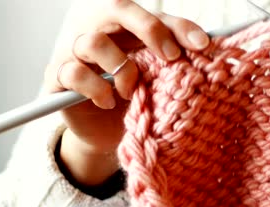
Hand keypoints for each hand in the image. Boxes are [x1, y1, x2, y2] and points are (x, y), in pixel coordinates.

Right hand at [43, 0, 209, 186]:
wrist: (105, 133)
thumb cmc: (134, 98)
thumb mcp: (157, 79)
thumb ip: (175, 61)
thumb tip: (210, 51)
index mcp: (127, 25)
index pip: (155, 14)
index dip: (179, 26)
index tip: (203, 45)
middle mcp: (99, 28)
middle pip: (119, 7)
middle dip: (150, 30)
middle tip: (171, 57)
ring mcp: (75, 50)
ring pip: (94, 42)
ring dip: (121, 69)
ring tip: (130, 91)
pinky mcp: (59, 74)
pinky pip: (75, 72)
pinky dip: (96, 88)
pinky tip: (107, 101)